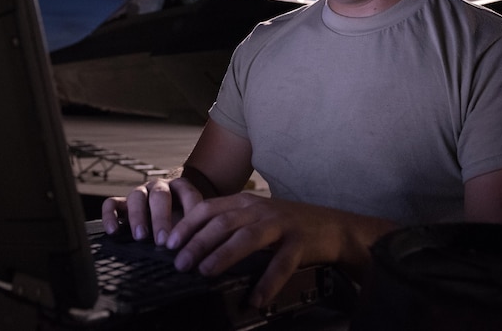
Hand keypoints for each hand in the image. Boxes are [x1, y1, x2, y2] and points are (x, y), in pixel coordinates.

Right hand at [101, 176, 204, 244]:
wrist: (167, 211)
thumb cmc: (182, 220)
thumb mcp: (192, 221)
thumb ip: (195, 229)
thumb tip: (198, 248)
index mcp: (181, 187)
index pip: (188, 193)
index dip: (189, 211)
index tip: (189, 232)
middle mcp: (159, 187)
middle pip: (160, 195)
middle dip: (161, 218)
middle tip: (162, 240)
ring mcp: (140, 193)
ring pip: (136, 198)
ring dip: (138, 217)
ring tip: (140, 237)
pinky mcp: (121, 203)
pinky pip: (111, 204)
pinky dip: (110, 216)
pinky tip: (113, 231)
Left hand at [163, 193, 362, 308]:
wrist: (334, 227)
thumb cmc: (288, 226)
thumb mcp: (256, 217)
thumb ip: (230, 224)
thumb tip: (194, 245)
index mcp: (245, 202)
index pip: (208, 208)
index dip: (186, 224)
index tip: (168, 243)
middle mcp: (260, 210)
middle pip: (222, 223)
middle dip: (197, 242)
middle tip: (180, 263)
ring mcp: (281, 224)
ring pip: (247, 238)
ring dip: (223, 255)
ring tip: (205, 272)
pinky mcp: (300, 242)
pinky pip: (281, 263)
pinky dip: (267, 282)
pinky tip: (255, 298)